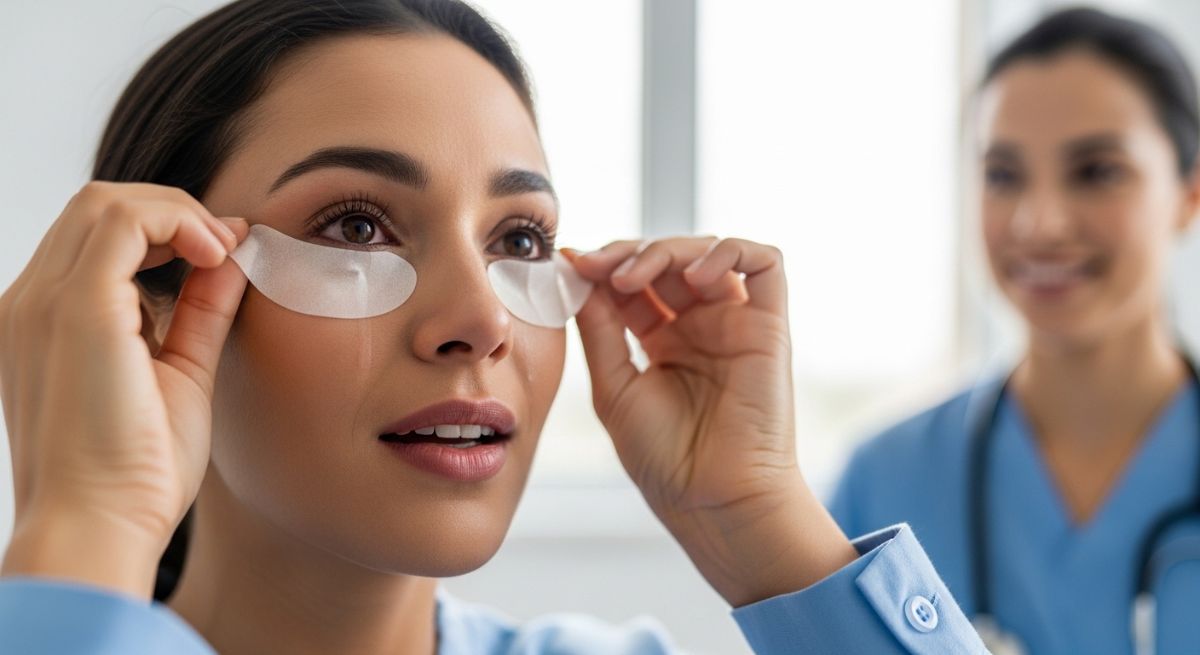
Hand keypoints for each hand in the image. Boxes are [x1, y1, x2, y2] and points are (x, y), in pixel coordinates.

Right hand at [0, 182, 247, 597]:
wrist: (100, 527)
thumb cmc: (135, 471)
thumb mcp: (178, 371)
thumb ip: (199, 313)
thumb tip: (231, 259)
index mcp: (45, 322)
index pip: (97, 239)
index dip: (165, 229)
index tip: (223, 252)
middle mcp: (30, 303)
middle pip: (97, 209)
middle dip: (172, 212)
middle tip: (227, 246)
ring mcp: (44, 302)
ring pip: (105, 203)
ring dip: (176, 212)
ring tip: (223, 249)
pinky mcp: (76, 308)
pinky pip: (122, 222)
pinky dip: (177, 221)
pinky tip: (216, 253)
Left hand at [570, 237, 855, 606]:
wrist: (714, 501)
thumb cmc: (666, 461)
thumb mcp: (614, 388)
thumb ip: (600, 329)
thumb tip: (575, 269)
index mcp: (662, 342)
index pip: (633, 283)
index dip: (603, 266)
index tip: (571, 265)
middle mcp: (700, 326)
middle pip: (666, 260)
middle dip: (627, 253)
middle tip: (596, 267)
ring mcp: (735, 322)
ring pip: (708, 250)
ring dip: (666, 249)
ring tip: (633, 277)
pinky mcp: (770, 325)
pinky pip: (764, 263)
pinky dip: (728, 251)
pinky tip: (693, 276)